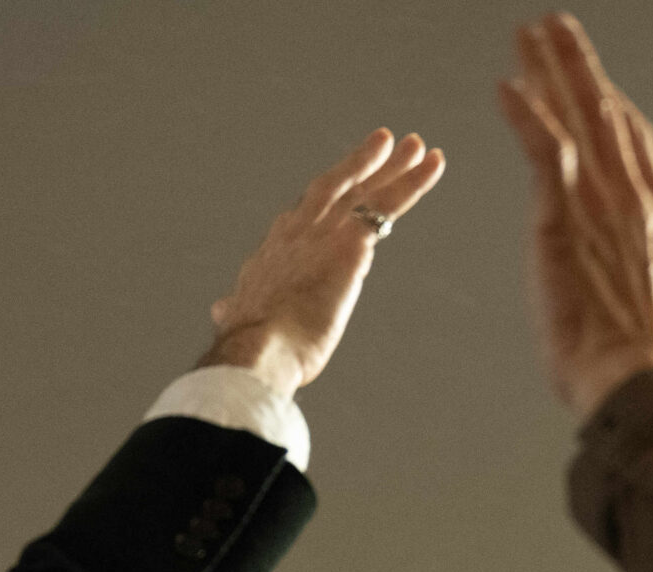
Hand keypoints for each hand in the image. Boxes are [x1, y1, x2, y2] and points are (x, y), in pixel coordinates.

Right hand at [203, 129, 446, 398]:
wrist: (258, 347)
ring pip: (365, 189)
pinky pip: (388, 205)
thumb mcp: (242, 319)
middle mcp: (298, 230)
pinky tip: (432, 164)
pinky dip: (412, 182)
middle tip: (385, 142)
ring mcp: (325, 232)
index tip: (345, 184)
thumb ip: (235, 310)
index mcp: (273, 249)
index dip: (327, 198)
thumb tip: (220, 310)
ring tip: (417, 145)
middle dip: (361, 164)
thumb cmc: (250, 345)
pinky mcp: (352, 243)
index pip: (306, 214)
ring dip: (393, 165)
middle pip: (336, 187)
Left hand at [500, 14, 652, 419]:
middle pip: (604, 113)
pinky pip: (544, 154)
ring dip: (550, 72)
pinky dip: (526, 118)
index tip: (593, 77)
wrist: (638, 381)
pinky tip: (506, 88)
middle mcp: (634, 198)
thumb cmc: (649, 358)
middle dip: (578, 66)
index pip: (633, 142)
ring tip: (529, 35)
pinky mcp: (565, 221)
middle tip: (554, 27)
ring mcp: (600, 205)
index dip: (611, 102)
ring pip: (575, 120)